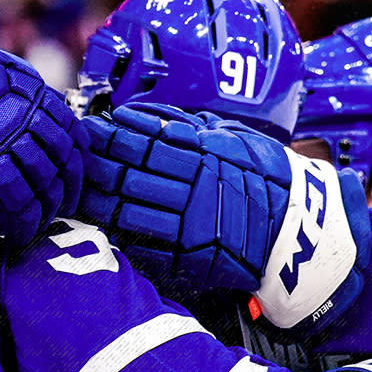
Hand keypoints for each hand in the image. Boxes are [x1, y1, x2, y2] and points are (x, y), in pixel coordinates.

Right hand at [0, 28, 79, 243]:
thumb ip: (4, 81)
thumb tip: (19, 96)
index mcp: (29, 87)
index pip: (70, 130)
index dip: (75, 158)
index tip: (70, 174)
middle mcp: (26, 113)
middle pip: (62, 160)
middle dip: (66, 189)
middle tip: (64, 207)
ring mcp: (8, 139)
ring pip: (42, 183)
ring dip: (44, 210)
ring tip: (38, 224)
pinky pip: (15, 200)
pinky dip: (20, 221)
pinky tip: (17, 232)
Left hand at [76, 103, 369, 336]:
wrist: (300, 228)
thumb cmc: (263, 175)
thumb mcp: (231, 136)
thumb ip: (183, 126)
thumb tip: (134, 114)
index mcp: (203, 153)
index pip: (142, 140)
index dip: (110, 135)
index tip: (87, 128)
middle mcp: (193, 188)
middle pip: (128, 174)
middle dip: (95, 165)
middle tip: (72, 157)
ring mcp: (189, 225)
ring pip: (127, 210)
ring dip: (96, 200)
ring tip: (75, 189)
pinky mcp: (189, 257)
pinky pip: (143, 244)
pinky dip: (118, 232)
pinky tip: (100, 222)